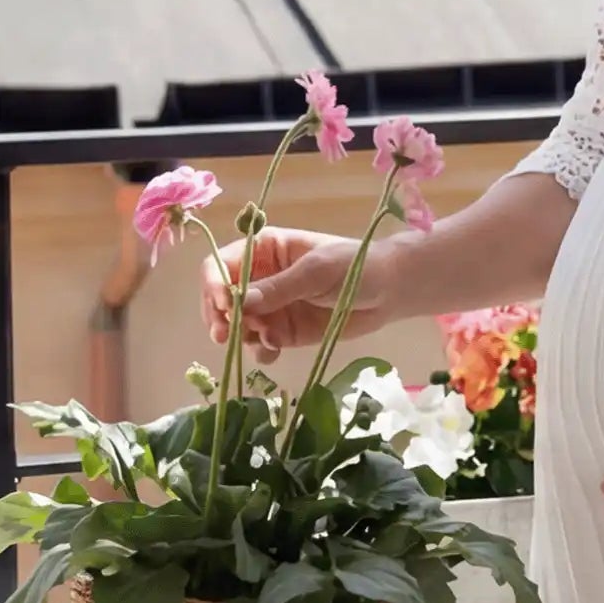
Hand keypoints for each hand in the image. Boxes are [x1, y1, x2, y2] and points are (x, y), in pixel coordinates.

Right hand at [199, 228, 402, 364]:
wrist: (389, 291)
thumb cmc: (354, 266)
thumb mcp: (317, 272)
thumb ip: (279, 288)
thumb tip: (239, 303)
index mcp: (264, 250)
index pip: (222, 264)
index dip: (214, 284)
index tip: (222, 306)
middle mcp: (261, 278)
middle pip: (222, 298)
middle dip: (219, 317)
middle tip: (224, 337)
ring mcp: (272, 307)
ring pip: (238, 325)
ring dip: (241, 337)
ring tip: (265, 340)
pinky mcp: (285, 332)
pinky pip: (260, 344)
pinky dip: (260, 351)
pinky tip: (273, 352)